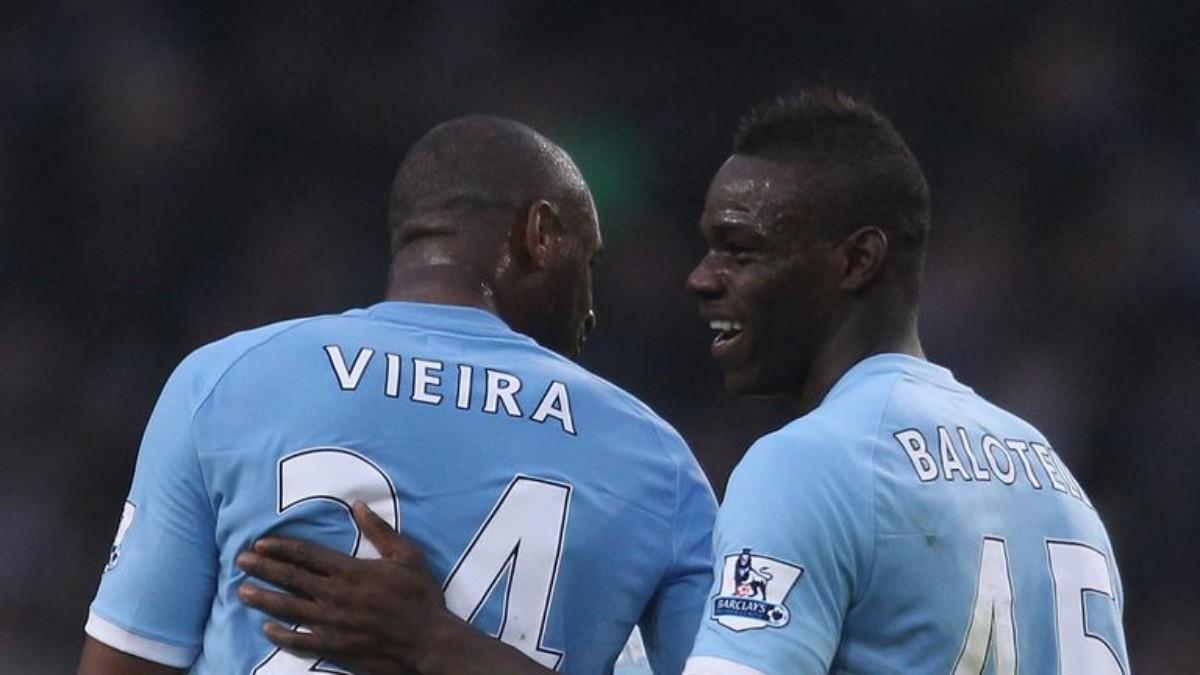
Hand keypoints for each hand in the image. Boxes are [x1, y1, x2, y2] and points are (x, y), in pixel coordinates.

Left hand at [236, 500, 443, 674]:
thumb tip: (358, 505)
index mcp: (351, 571)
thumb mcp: (408, 556)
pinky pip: (301, 641)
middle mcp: (335, 595)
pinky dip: (281, 635)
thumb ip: (380, 531)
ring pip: (289, 608)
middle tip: (241, 561)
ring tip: (243, 591)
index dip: (282, 548)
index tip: (261, 543)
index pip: (307, 555)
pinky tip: (267, 629)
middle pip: (291, 578)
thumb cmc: (420, 597)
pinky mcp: (335, 646)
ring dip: (264, 599)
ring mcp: (332, 623)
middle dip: (264, 568)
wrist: (428, 640)